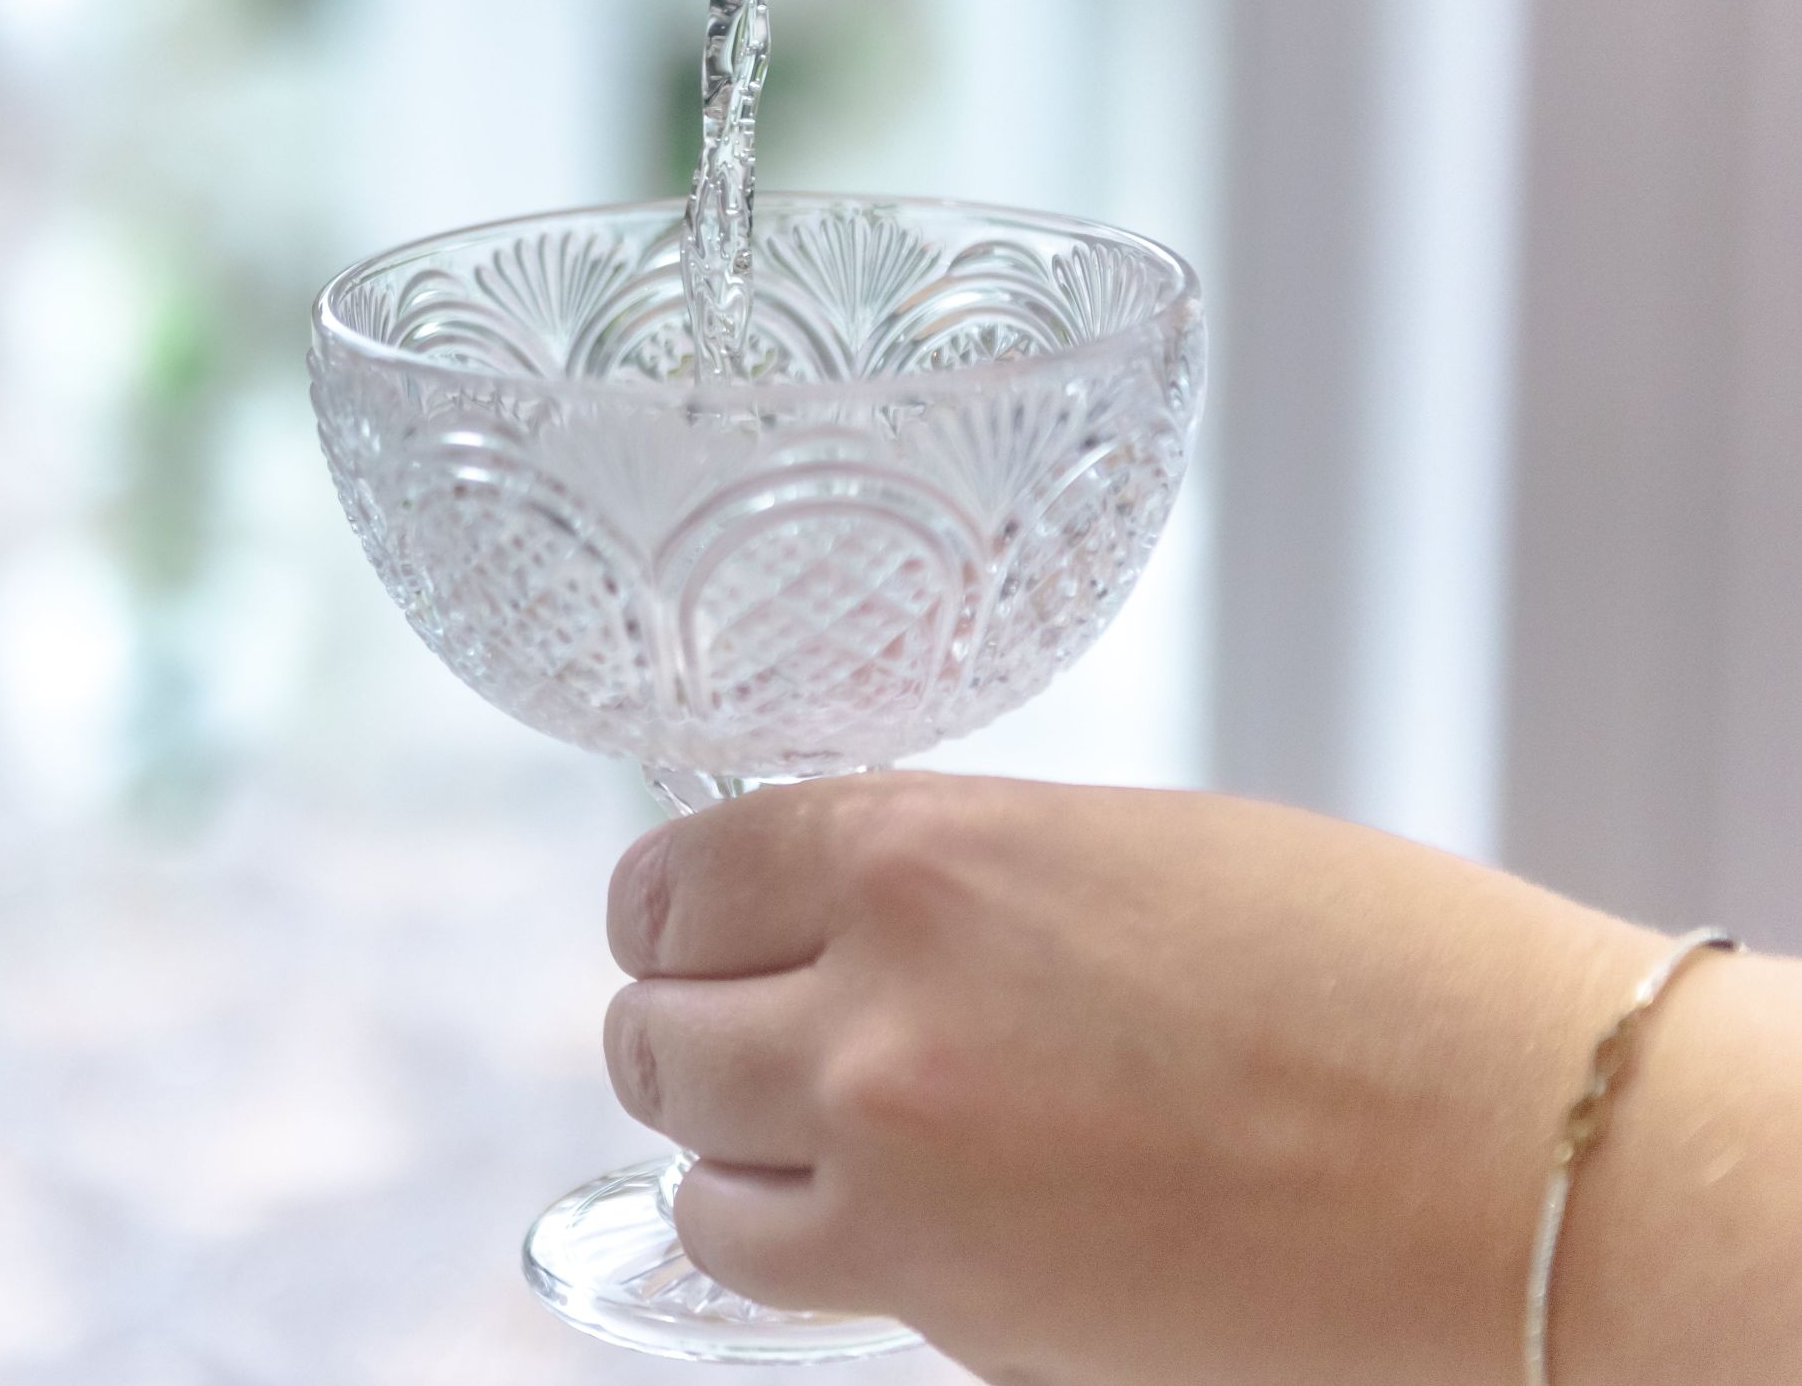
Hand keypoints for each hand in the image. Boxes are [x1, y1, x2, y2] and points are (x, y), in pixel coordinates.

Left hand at [602, 774, 1652, 1385]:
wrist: (1521, 1164)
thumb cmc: (1363, 967)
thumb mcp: (1120, 848)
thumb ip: (948, 873)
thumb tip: (841, 903)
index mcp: (922, 860)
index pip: (684, 876)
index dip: (676, 897)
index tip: (685, 912)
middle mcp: (878, 1026)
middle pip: (655, 1036)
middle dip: (684, 1013)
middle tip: (735, 1007)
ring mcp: (907, 1194)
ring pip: (695, 1180)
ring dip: (731, 1143)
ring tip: (806, 1118)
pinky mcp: (960, 1329)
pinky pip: (798, 1278)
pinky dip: (810, 1239)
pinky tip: (890, 1198)